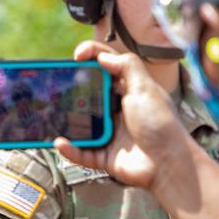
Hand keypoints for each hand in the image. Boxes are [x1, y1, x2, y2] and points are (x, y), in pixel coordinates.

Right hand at [55, 41, 188, 192]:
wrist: (168, 163)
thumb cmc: (161, 123)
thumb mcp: (146, 88)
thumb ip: (127, 66)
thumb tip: (103, 55)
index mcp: (127, 91)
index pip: (106, 67)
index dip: (91, 56)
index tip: (76, 56)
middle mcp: (116, 110)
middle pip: (88, 95)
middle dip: (71, 89)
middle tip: (56, 85)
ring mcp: (109, 134)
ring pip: (80, 125)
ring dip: (65, 121)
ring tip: (50, 114)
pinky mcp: (104, 156)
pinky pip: (81, 153)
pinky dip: (69, 149)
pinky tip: (60, 142)